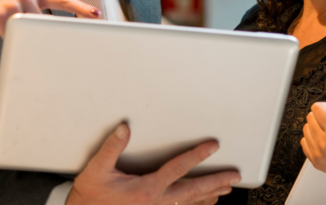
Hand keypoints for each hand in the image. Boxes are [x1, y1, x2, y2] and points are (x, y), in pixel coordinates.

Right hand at [0, 0, 100, 36]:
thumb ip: (28, 7)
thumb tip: (37, 28)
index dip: (81, 7)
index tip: (97, 14)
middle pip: (43, 23)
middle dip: (41, 32)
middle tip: (46, 39)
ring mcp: (16, 4)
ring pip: (28, 30)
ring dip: (19, 33)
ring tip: (3, 19)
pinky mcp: (3, 14)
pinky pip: (11, 35)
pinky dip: (5, 36)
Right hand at [65, 123, 239, 204]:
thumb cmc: (91, 196)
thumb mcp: (98, 169)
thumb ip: (112, 147)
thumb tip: (124, 128)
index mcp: (147, 188)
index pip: (178, 168)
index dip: (197, 155)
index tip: (212, 146)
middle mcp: (157, 202)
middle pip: (194, 191)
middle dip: (216, 182)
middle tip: (234, 176)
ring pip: (191, 204)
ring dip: (210, 195)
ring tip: (227, 189)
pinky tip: (205, 202)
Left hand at [301, 90, 325, 194]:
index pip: (317, 109)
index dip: (324, 107)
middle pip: (310, 118)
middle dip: (320, 116)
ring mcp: (320, 154)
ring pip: (306, 130)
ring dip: (314, 127)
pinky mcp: (317, 162)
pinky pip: (304, 144)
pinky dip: (311, 140)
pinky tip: (323, 140)